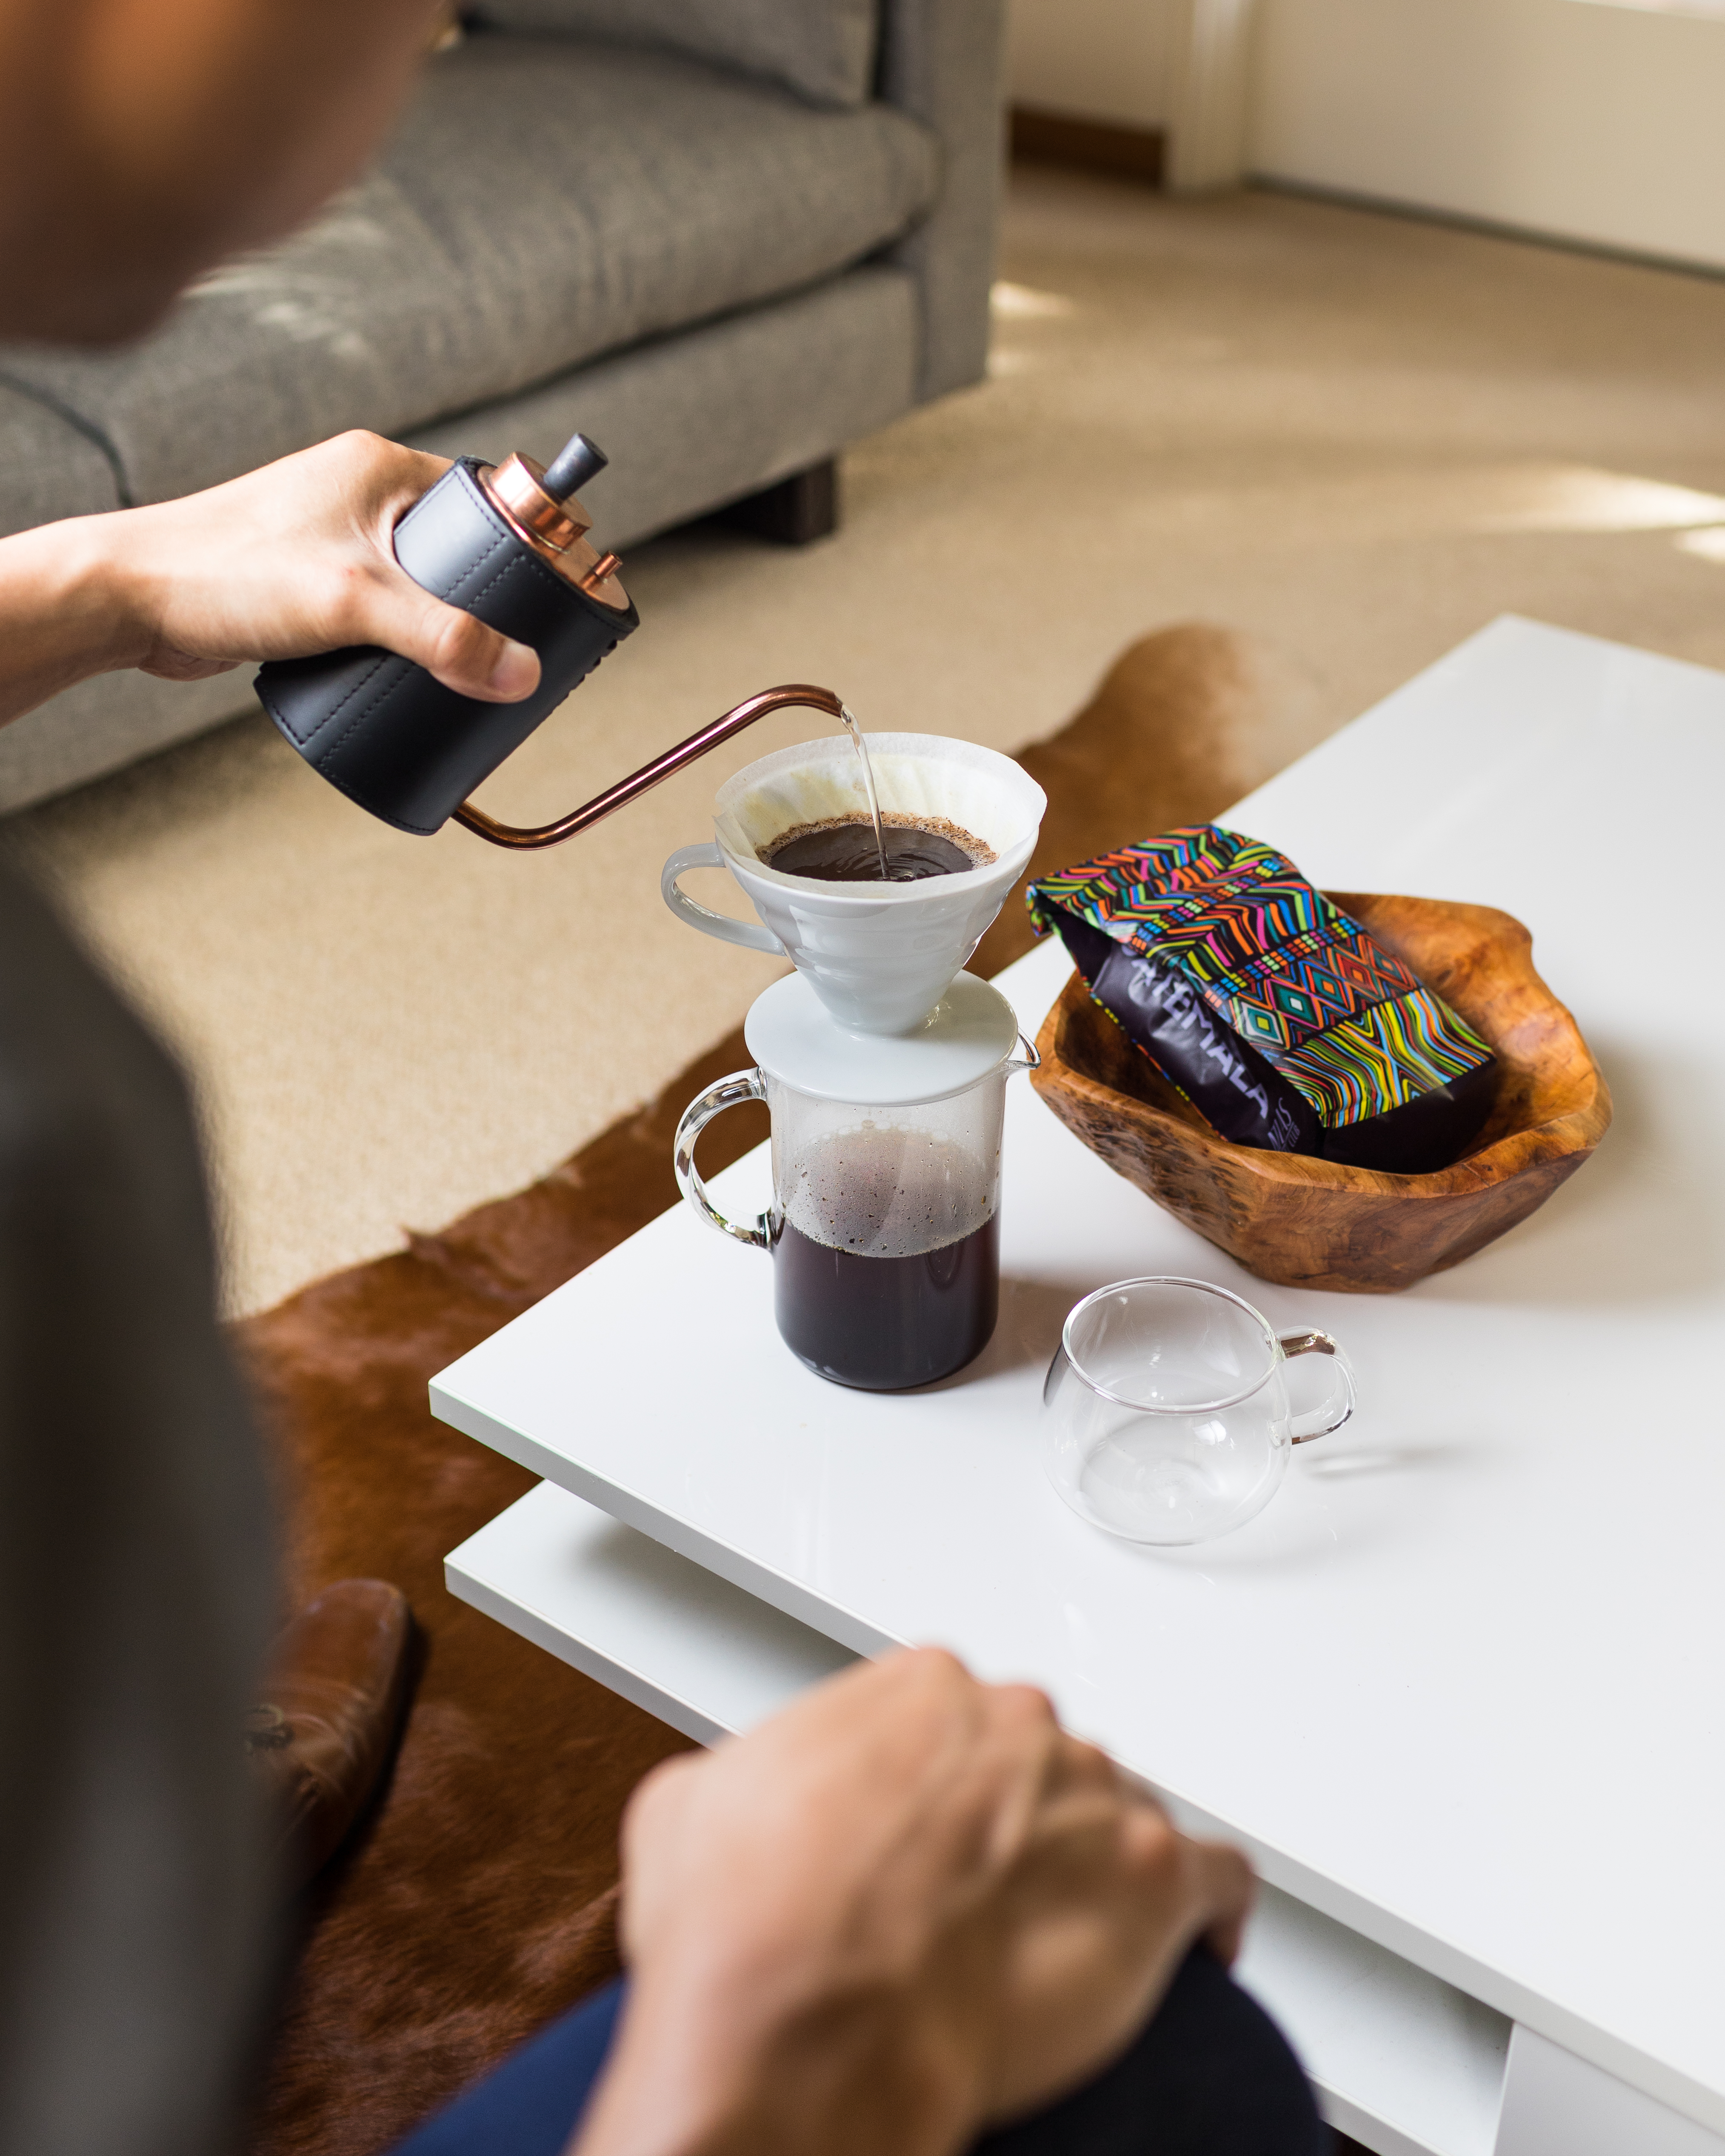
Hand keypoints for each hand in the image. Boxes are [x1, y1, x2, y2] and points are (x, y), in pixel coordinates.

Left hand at [0, 429, 538, 727]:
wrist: (128, 599)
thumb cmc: (225, 572)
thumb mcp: (354, 603)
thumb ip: (444, 638)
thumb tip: (522, 673)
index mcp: (381, 467)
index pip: (486, 495)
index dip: (530, 540)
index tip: (565, 587)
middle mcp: (361, 494)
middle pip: (461, 546)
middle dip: (491, 597)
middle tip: (522, 645)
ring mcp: (334, 537)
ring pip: (420, 582)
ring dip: (442, 624)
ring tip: (468, 668)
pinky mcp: (311, 581)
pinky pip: (381, 607)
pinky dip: (399, 639)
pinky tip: (406, 672)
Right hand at [573, 1649, 1252, 2155]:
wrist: (804, 2027)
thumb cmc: (751, 1930)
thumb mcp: (697, 1804)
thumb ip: (759, 1770)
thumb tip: (755, 1797)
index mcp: (920, 1690)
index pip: (963, 1720)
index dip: (948, 1790)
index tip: (938, 1840)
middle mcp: (1016, 1723)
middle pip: (1045, 1764)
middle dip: (1022, 1826)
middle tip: (983, 1905)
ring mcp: (1090, 1795)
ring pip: (1122, 1816)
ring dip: (1100, 1869)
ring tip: (1062, 1942)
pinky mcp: (1150, 1882)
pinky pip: (1217, 1877)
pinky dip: (1213, 1909)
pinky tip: (1202, 1942)